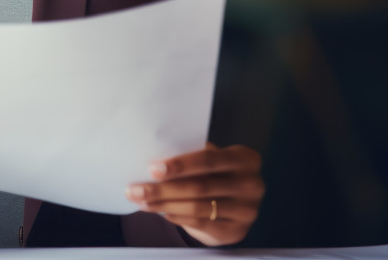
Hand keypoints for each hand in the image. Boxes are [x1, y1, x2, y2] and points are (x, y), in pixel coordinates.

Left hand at [126, 142, 263, 246]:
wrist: (236, 205)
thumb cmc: (216, 174)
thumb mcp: (212, 161)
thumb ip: (192, 157)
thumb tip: (154, 162)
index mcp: (245, 159)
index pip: (208, 160)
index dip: (180, 165)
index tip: (152, 169)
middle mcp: (251, 184)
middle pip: (200, 186)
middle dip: (163, 189)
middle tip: (136, 190)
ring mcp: (247, 210)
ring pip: (198, 207)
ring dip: (165, 205)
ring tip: (142, 202)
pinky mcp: (237, 230)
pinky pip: (201, 223)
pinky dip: (178, 218)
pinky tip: (162, 213)